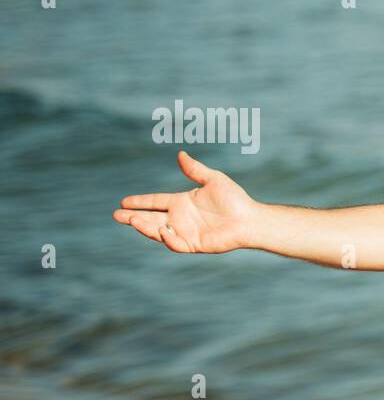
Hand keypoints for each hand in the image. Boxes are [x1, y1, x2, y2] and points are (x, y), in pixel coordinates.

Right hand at [113, 150, 256, 253]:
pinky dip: (167, 238)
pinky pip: (176, 243)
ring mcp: (186, 232)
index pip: (155, 202)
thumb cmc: (235, 199)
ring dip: (144, 226)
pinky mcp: (194, 244)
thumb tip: (180, 154)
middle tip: (117, 215)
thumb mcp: (213, 180)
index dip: (140, 202)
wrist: (249, 218)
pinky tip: (161, 230)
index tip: (123, 201)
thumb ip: (195, 170)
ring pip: (158, 231)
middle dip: (133, 217)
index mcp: (182, 202)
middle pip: (151, 218)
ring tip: (132, 220)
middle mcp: (180, 218)